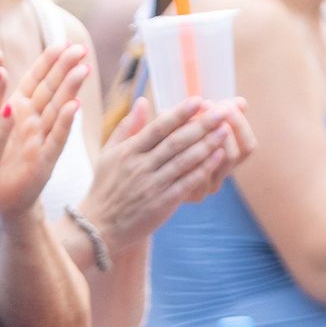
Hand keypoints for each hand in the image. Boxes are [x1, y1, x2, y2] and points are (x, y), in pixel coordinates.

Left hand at [0, 43, 85, 224]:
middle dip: (66, 68)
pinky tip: (75, 107)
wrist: (0, 200)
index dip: (49, 61)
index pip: (36, 79)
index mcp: (19, 109)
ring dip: (70, 90)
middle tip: (81, 48)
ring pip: (58, 110)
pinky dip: (65, 123)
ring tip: (83, 69)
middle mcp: (34, 121)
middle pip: (52, 89)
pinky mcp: (43, 160)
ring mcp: (41, 140)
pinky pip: (55, 139)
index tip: (63, 41)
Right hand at [78, 95, 249, 248]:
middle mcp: (141, 166)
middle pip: (176, 141)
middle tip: (221, 111)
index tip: (197, 100)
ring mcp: (153, 185)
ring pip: (184, 161)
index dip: (179, 113)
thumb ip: (127, 127)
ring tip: (225, 130)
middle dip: (201, 125)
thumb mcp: (108, 153)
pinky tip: (218, 157)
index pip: (158, 127)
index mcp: (128, 151)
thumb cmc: (104, 187)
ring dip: (207, 144)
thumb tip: (142, 101)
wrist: (99, 226)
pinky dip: (203, 169)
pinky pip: (186, 183)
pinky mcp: (162, 203)